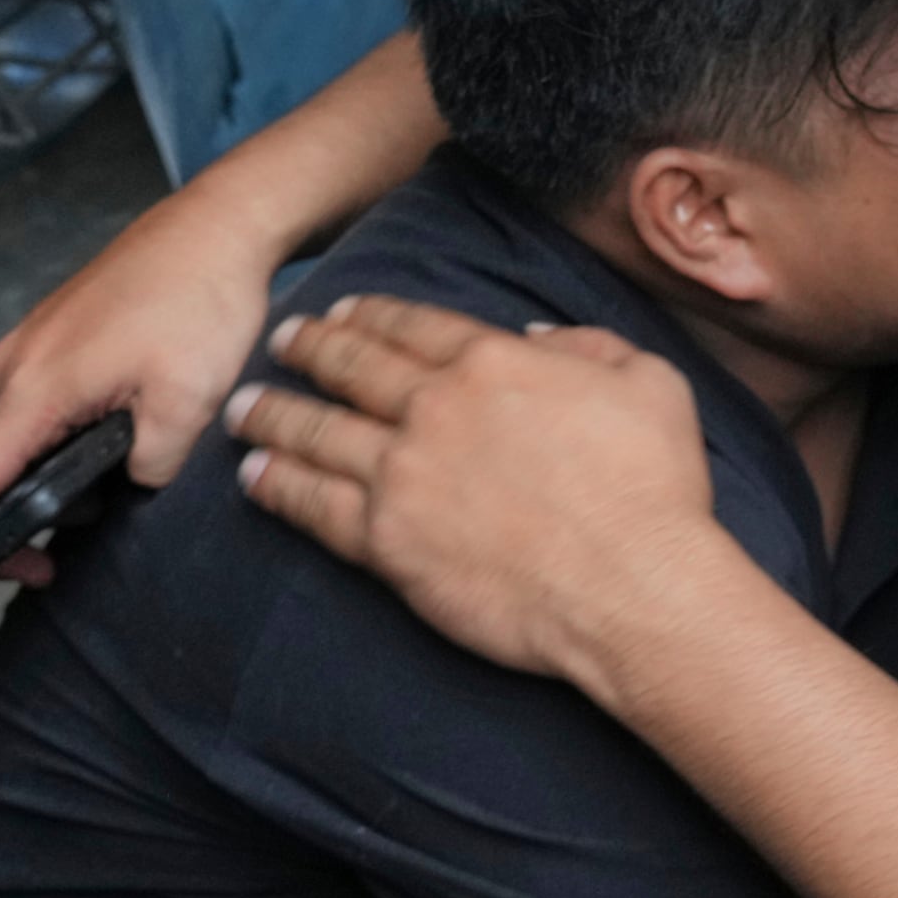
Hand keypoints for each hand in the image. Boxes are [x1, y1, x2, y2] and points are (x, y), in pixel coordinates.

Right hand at [0, 194, 286, 576]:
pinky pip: (24, 406)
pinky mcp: (53, 336)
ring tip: (75, 517)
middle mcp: (13, 367)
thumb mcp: (187, 402)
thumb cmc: (200, 301)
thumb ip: (149, 468)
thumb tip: (130, 488)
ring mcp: (29, 347)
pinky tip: (85, 460)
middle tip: (40, 567)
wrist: (216, 226)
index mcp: (33, 389)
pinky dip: (37, 445)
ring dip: (18, 483)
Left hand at [229, 296, 730, 700]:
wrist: (633, 587)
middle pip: (352, 367)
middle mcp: (435, 408)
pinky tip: (254, 477)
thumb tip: (537, 338)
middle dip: (310, 348)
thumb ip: (589, 347)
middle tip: (282, 341)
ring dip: (275, 414)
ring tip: (245, 408)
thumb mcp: (650, 382)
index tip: (343, 310)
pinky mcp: (387, 542)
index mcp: (493, 361)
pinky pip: (314, 507)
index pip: (412, 326)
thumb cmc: (653, 488)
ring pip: (317, 432)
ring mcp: (402, 475)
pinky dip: (278, 487)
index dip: (371, 314)